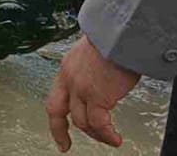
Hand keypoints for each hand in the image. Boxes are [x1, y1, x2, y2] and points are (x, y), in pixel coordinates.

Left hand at [45, 35, 140, 151]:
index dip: (56, 115)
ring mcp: (81, 88)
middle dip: (59, 131)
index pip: (55, 96)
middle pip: (57, 111)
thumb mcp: (95, 52)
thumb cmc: (115, 38)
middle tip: (65, 145)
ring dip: (96, 134)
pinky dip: (107, 134)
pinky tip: (115, 138)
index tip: (59, 127)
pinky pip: (99, 124)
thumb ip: (92, 69)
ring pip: (81, 122)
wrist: (121, 32)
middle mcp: (69, 78)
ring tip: (110, 139)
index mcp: (68, 68)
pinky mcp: (97, 96)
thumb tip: (102, 78)